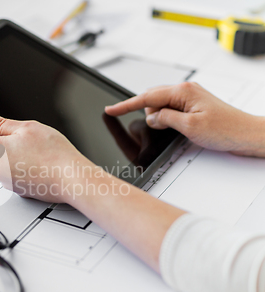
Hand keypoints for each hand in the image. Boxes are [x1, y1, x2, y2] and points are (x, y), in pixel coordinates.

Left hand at [0, 108, 91, 202]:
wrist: (71, 178)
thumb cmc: (53, 153)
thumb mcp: (26, 127)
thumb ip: (0, 122)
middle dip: (7, 146)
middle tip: (28, 143)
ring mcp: (7, 183)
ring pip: (6, 165)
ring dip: (16, 159)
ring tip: (37, 156)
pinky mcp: (18, 191)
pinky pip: (17, 177)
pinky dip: (25, 171)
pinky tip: (39, 167)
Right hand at [105, 82, 264, 156]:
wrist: (246, 134)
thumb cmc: (225, 129)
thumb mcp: (189, 127)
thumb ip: (165, 119)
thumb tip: (151, 118)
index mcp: (183, 92)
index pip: (146, 97)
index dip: (125, 105)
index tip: (110, 109)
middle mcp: (185, 91)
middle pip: (152, 100)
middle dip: (149, 115)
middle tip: (160, 129)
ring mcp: (189, 98)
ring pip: (161, 107)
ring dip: (160, 119)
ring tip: (177, 130)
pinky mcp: (192, 106)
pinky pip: (170, 110)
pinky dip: (167, 119)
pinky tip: (176, 127)